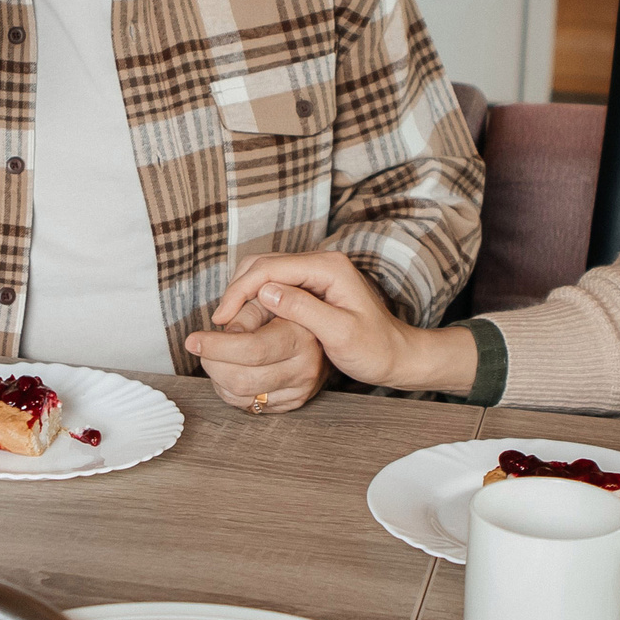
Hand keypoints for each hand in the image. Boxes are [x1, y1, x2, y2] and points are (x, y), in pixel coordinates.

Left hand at [186, 283, 330, 413]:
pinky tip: (231, 369)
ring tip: (218, 356)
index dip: (216, 346)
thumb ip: (245, 311)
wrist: (322, 332)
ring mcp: (299, 391)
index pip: (252, 349)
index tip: (192, 340)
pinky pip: (247, 405)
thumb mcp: (270, 300)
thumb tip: (222, 331)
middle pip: (241, 380)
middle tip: (201, 346)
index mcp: (302, 338)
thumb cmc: (288, 311)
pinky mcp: (291, 405)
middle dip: (212, 363)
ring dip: (217, 377)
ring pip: (240, 397)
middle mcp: (305, 369)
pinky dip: (228, 389)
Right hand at [209, 253, 477, 395]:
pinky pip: (274, 285)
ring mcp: (315, 273)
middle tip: (221, 323)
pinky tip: (247, 322)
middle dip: (236, 290)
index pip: (270, 267)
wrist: (398, 356)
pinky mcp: (311, 286)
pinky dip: (255, 300)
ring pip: (265, 273)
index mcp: (329, 267)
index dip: (240, 291)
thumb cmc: (376, 349)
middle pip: (263, 264)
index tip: (222, 319)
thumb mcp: (340, 334)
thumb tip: (265, 293)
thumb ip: (304, 310)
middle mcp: (320, 263)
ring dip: (243, 294)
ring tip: (229, 324)